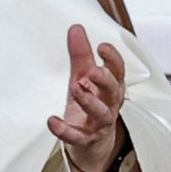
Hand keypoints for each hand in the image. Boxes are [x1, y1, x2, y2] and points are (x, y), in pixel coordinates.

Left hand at [50, 24, 129, 171]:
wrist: (92, 142)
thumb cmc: (91, 105)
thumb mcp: (84, 77)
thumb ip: (81, 55)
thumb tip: (76, 29)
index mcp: (111, 87)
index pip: (118, 71)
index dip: (113, 59)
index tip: (103, 47)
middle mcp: (109, 105)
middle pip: (113, 91)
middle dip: (104, 80)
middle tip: (92, 71)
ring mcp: (99, 123)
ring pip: (101, 113)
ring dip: (89, 101)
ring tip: (76, 88)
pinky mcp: (86, 139)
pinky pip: (77, 136)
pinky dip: (65, 130)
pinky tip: (52, 121)